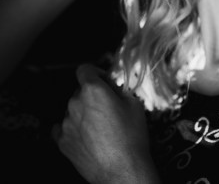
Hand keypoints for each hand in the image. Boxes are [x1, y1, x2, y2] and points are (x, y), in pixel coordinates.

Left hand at [52, 63, 156, 182]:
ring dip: (83, 113)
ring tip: (100, 127)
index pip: (85, 69)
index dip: (95, 73)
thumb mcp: (135, 105)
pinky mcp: (62, 141)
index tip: (103, 80)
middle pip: (80, 91)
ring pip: (73, 110)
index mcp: (94, 90)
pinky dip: (73, 129)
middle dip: (93, 96)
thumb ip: (121, 91)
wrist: (121, 169)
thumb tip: (115, 89)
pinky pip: (63, 128)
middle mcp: (75, 103)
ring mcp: (66, 123)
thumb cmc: (132, 137)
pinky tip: (86, 136)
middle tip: (108, 108)